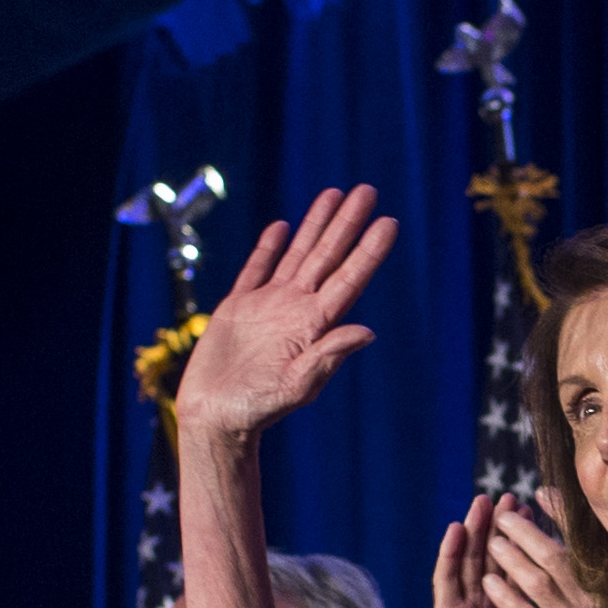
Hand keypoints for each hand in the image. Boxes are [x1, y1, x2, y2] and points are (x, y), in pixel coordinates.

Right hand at [174, 185, 396, 438]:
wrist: (217, 418)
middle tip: (368, 190)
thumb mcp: (298, 386)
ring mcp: (269, 305)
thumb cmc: (259, 410)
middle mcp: (297, 309)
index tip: (389, 221)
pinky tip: (283, 226)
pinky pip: (257, 269)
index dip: (369, 249)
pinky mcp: (238, 307)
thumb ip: (329, 355)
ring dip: (316, 224)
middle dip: (347, 222)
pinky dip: (269, 247)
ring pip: (297, 254)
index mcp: (315, 324)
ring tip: (334, 194)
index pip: (350, 278)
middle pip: (329, 256)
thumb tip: (368, 331)